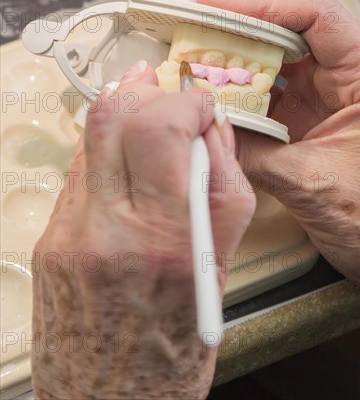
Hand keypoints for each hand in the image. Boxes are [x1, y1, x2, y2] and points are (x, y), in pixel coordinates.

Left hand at [31, 62, 255, 398]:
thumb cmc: (173, 351)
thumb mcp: (224, 270)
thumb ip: (224, 188)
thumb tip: (215, 134)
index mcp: (161, 242)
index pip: (159, 130)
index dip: (187, 104)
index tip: (204, 111)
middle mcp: (105, 230)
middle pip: (112, 116)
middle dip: (152, 92)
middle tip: (174, 99)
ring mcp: (67, 232)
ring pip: (89, 133)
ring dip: (126, 109)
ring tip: (151, 104)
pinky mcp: (50, 236)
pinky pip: (80, 167)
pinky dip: (109, 145)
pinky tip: (130, 153)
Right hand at [197, 0, 359, 328]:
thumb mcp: (307, 184)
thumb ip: (251, 150)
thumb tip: (203, 121)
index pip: (317, 14)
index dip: (264, 3)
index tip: (216, 4)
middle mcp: (353, 76)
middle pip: (294, 27)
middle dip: (242, 22)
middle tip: (193, 20)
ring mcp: (333, 92)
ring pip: (280, 54)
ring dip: (239, 52)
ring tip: (195, 48)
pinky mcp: (315, 112)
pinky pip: (275, 85)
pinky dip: (243, 84)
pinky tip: (213, 86)